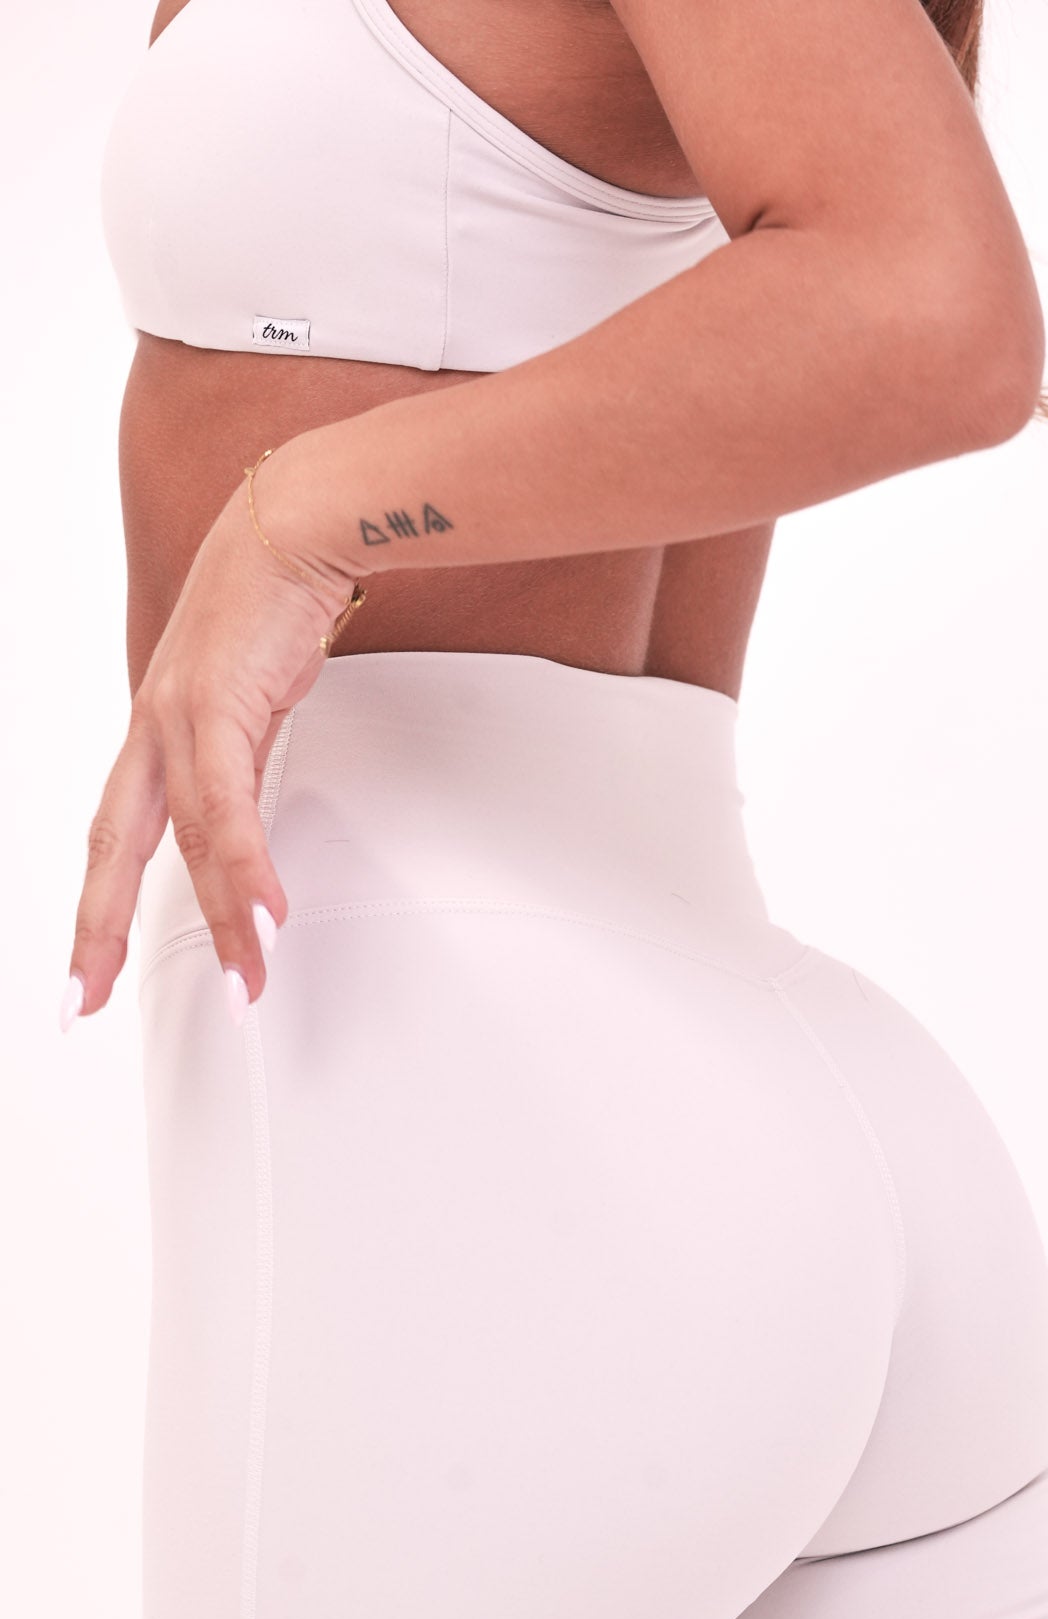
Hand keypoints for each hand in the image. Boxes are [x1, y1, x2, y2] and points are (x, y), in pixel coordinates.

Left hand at [60, 458, 362, 1030]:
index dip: (99, 905)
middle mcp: (152, 727)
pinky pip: (231, 809)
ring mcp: (178, 717)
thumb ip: (242, 759)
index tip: (90, 968)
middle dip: (98, 931)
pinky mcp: (219, 705)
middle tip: (91, 1001)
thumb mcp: (253, 697)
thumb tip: (249, 816)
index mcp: (155, 730)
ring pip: (188, 841)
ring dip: (221, 919)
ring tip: (244, 978)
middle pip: (114, 848)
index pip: (115, 835)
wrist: (294, 525)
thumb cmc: (273, 597)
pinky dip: (247, 869)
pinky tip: (262, 914)